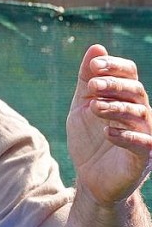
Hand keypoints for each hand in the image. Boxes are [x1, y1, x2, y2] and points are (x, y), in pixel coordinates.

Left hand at [66, 44, 151, 204]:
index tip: (93, 66)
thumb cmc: (90, 140)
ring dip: (116, 108)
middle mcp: (140, 113)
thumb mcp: (82, 106)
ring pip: (140, 115)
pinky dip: (126, 136)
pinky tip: (108, 132)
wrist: (91, 178)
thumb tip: (96, 48)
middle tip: (92, 85)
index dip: (114, 66)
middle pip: (136, 91)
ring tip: (94, 107)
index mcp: (126, 99)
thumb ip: (87, 80)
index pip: (129, 74)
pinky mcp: (142, 158)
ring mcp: (144, 135)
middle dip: (114, 85)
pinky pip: (142, 145)